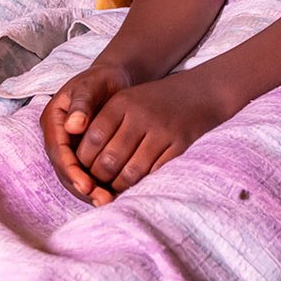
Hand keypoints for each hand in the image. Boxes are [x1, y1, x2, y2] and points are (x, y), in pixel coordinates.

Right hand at [40, 64, 135, 203]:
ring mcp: (69, 146)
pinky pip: (86, 173)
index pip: (58, 151)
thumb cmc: (102, 79)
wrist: (113, 78)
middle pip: (64, 169)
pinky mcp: (82, 153)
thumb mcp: (92, 85)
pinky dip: (97, 185)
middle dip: (81, 187)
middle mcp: (58, 136)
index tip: (87, 185)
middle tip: (102, 200)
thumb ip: (83, 103)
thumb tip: (74, 125)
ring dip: (88, 191)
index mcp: (53, 120)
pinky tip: (112, 194)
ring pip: (74, 175)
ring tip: (108, 202)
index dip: (71, 170)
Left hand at [72, 69, 233, 203]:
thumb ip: (104, 125)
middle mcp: (140, 115)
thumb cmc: (154, 103)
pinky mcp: (180, 145)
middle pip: (109, 159)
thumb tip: (81, 163)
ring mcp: (162, 131)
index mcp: (122, 103)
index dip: (83, 160)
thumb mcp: (127, 102)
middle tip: (97, 184)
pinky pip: (154, 174)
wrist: (199, 93)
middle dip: (99, 178)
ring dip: (119, 185)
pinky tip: (137, 184)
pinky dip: (143, 184)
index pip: (93, 139)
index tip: (83, 169)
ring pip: (131, 172)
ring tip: (115, 187)